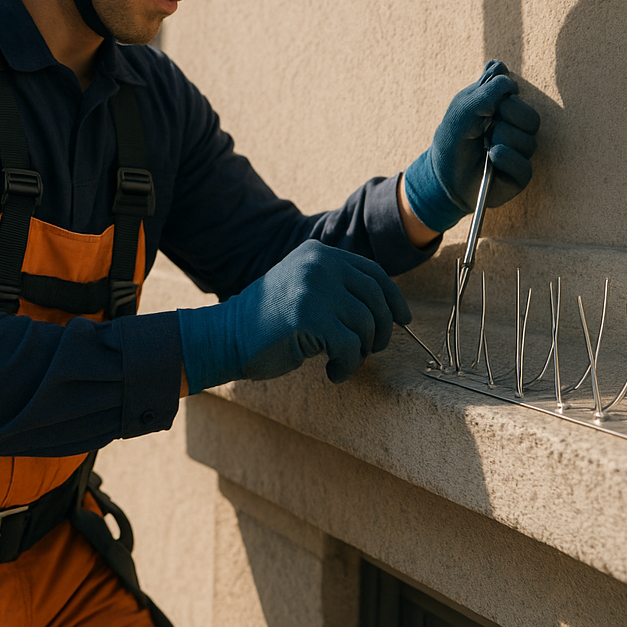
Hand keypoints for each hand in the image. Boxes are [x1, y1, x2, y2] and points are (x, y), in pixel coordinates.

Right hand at [177, 240, 410, 391]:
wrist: (223, 337)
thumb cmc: (266, 322)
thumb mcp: (302, 287)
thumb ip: (336, 285)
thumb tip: (388, 305)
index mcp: (318, 254)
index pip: (374, 273)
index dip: (394, 299)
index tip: (403, 321)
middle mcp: (318, 264)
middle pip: (376, 299)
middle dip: (381, 331)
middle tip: (369, 350)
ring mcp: (313, 289)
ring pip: (367, 325)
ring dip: (361, 352)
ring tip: (341, 362)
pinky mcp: (309, 317)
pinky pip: (351, 347)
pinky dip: (348, 366)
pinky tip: (332, 373)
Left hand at [403, 60, 539, 232]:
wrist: (443, 179)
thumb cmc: (452, 142)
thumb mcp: (460, 114)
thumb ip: (481, 92)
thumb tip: (503, 70)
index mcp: (502, 107)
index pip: (515, 90)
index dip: (502, 94)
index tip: (484, 104)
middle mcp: (516, 127)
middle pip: (530, 117)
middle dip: (506, 119)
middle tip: (485, 127)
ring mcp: (520, 151)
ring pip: (528, 141)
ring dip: (501, 141)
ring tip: (485, 147)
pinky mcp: (521, 173)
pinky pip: (524, 165)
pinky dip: (504, 159)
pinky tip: (490, 160)